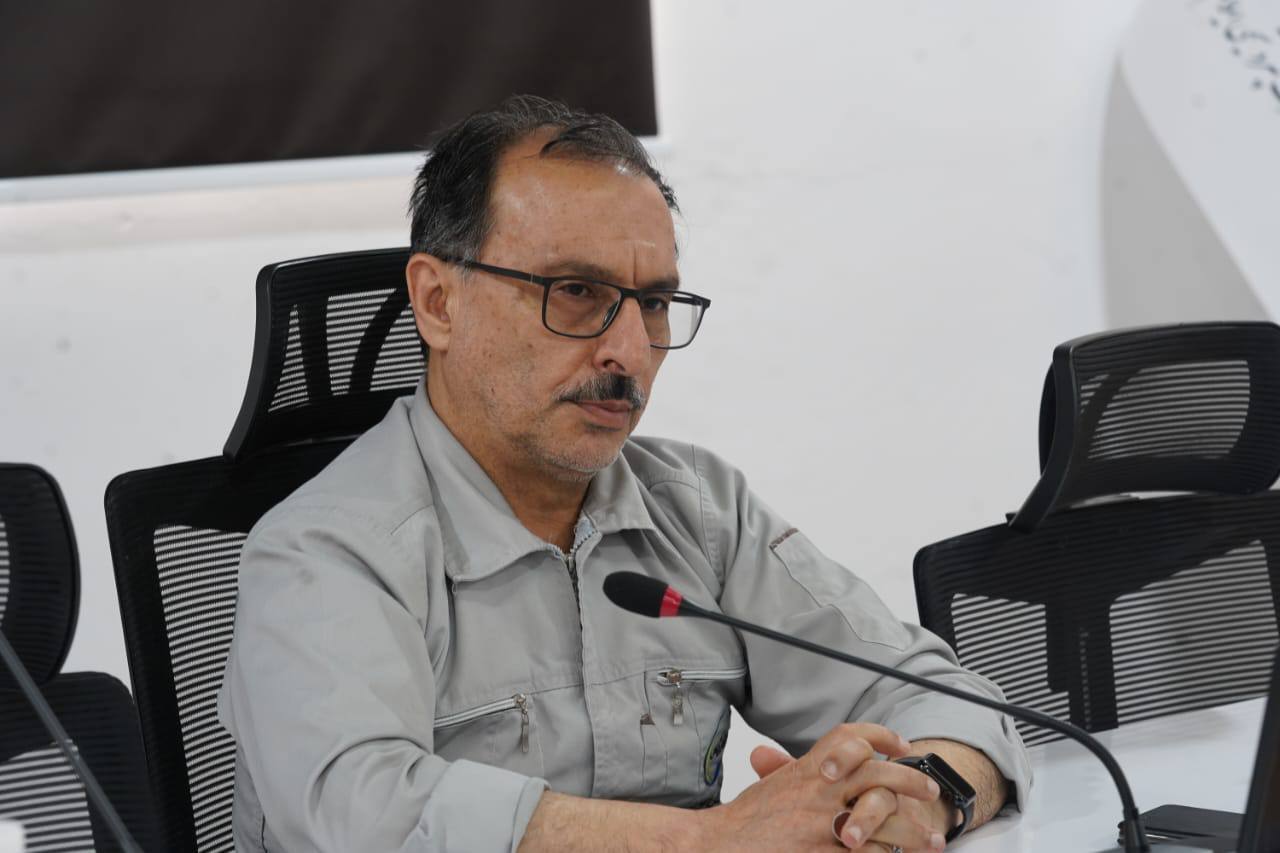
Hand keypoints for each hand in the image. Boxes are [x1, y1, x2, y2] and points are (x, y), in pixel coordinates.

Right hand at [696, 723, 939, 851]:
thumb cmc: (745, 820)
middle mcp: (820, 792)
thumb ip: (787, 768)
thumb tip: (794, 757)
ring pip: (883, 821)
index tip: (902, 745)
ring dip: (912, 832)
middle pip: (878, 775)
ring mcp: (823, 825)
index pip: (851, 738)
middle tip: (931, 791)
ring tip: (933, 840)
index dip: (881, 736)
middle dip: (911, 782)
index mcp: (809, 769)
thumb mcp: (771, 785)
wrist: (719, 844)